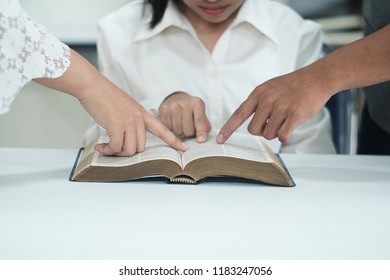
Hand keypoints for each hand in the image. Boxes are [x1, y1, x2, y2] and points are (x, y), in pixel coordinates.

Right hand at [34, 49, 187, 155]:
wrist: (92, 86)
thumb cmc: (105, 97)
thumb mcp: (125, 107)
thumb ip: (130, 121)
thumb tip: (126, 139)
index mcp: (143, 114)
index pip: (162, 129)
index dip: (174, 141)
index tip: (184, 148)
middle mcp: (139, 118)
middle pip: (141, 147)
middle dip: (127, 152)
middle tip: (114, 148)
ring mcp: (129, 122)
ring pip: (129, 150)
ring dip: (116, 152)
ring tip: (106, 146)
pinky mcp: (117, 126)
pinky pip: (116, 148)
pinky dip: (107, 151)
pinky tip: (100, 147)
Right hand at [159, 92, 211, 142]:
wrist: (175, 98)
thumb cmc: (191, 109)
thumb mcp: (200, 112)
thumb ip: (205, 124)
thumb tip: (203, 136)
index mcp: (197, 103)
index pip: (199, 121)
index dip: (201, 132)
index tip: (201, 140)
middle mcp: (184, 104)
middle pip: (188, 130)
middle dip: (190, 132)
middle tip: (189, 126)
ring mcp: (172, 107)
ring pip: (178, 131)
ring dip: (181, 131)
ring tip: (181, 123)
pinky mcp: (163, 111)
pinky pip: (169, 129)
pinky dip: (172, 129)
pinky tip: (174, 122)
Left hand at [217, 70, 332, 143]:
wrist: (316, 78)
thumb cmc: (292, 85)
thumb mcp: (269, 88)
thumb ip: (257, 103)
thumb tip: (249, 124)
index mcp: (258, 94)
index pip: (238, 115)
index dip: (228, 129)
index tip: (219, 140)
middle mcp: (267, 100)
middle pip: (254, 130)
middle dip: (262, 131)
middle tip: (273, 122)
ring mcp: (281, 107)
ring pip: (269, 135)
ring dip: (276, 132)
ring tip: (285, 119)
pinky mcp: (295, 115)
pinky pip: (283, 136)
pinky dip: (285, 135)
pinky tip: (291, 125)